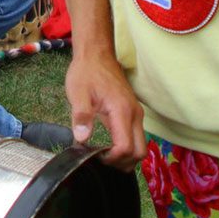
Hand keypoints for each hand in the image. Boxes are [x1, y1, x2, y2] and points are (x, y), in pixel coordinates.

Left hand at [64, 51, 144, 166]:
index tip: (96, 157)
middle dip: (123, 163)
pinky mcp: (133, 113)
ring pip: (141, 146)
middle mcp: (135, 114)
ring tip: (105, 156)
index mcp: (122, 111)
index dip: (112, 159)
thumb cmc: (86, 73)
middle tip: (102, 161)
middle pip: (140, 152)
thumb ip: (81, 116)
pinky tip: (109, 146)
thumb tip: (82, 139)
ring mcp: (136, 113)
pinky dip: (127, 147)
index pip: (126, 148)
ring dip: (126, 157)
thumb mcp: (78, 93)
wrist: (96, 54)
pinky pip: (136, 137)